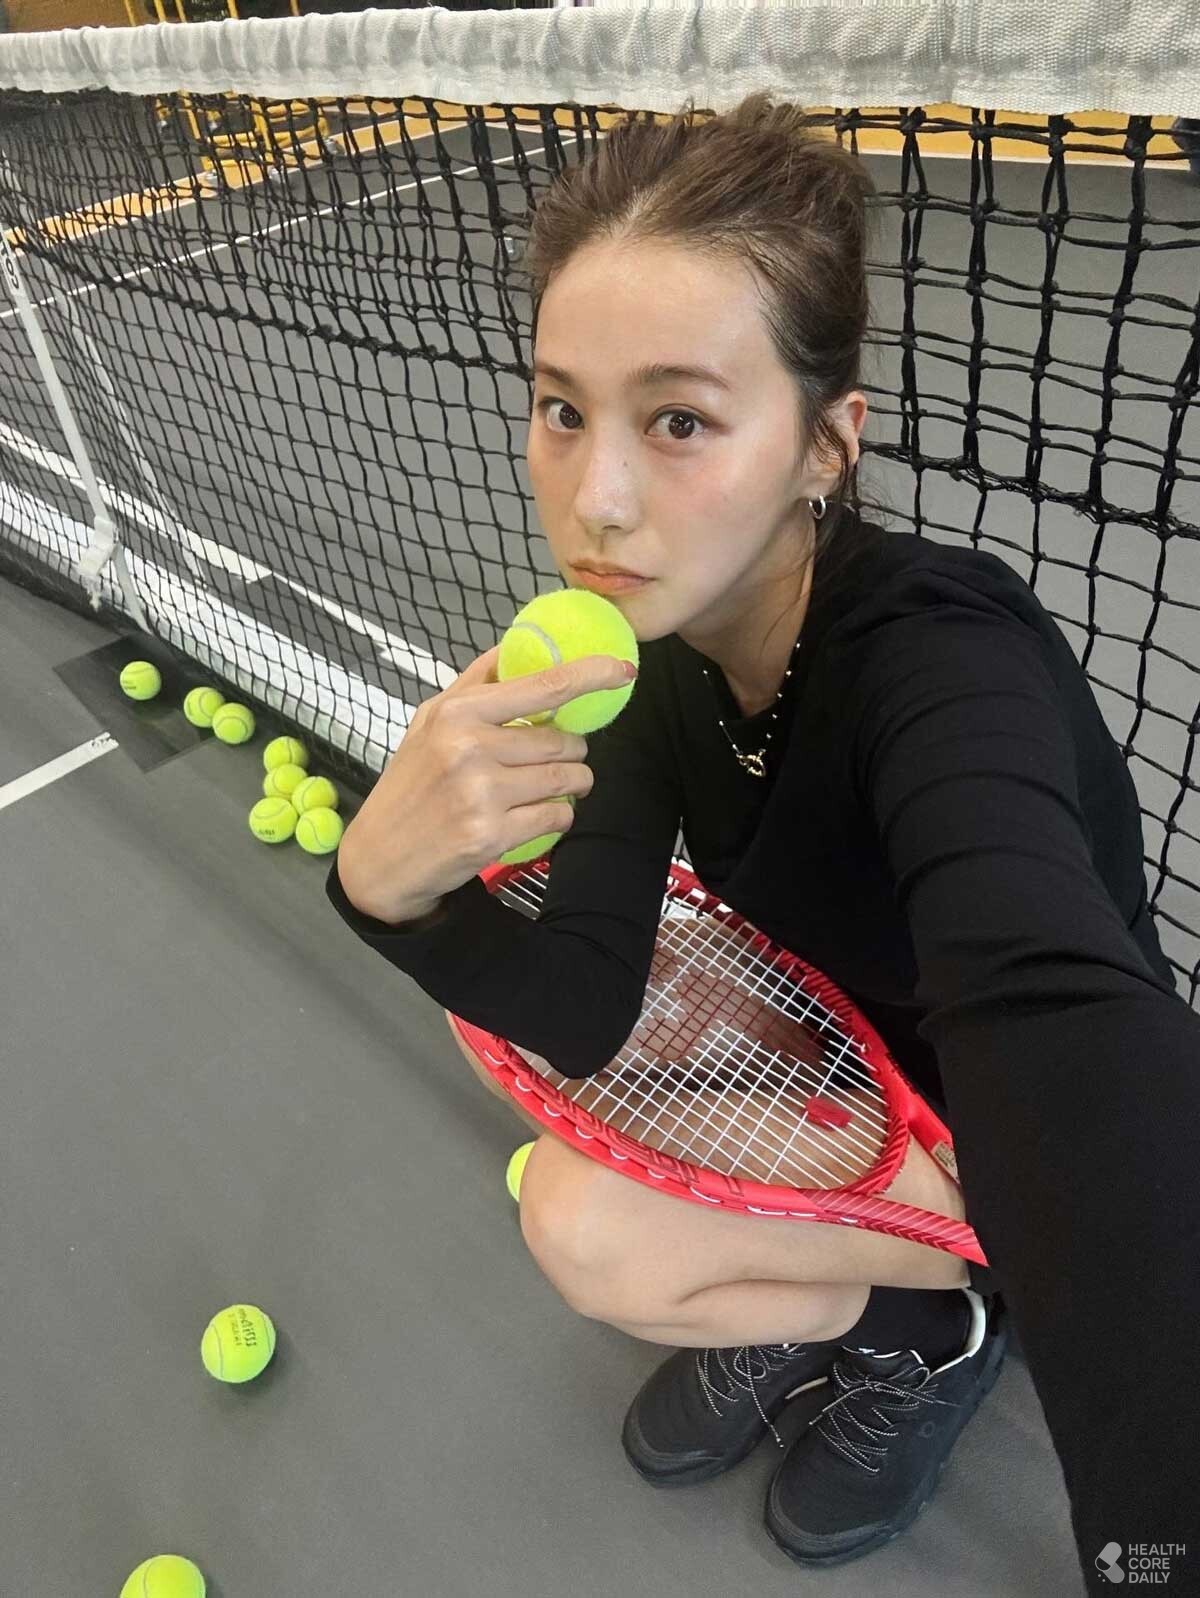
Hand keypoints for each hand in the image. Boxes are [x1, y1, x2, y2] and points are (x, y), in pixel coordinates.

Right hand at [338, 644, 635, 923]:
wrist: (379, 858)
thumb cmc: (411, 785)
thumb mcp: (430, 722)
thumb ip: (475, 684)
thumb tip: (517, 645)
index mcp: (458, 712)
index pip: (542, 686)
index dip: (590, 675)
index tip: (623, 669)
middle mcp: (470, 748)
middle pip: (563, 741)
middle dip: (569, 753)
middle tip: (548, 763)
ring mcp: (481, 793)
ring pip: (568, 780)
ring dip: (570, 787)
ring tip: (546, 791)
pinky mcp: (492, 834)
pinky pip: (558, 817)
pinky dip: (557, 818)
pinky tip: (532, 818)